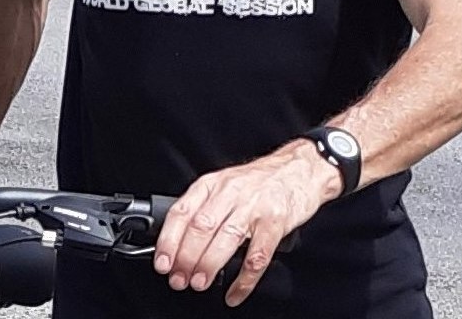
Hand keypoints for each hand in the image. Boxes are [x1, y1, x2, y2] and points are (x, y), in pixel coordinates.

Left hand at [153, 141, 340, 306]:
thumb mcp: (224, 185)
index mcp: (211, 185)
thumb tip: (177, 244)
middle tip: (179, 279)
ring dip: (208, 265)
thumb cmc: (258, 182)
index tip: (162, 263)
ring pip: (226, 238)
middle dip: (186, 257)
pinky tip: (235, 293)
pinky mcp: (276, 222)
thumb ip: (203, 209)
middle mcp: (230, 193)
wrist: (298, 169)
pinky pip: (257, 255)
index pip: (182, 211)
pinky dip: (244, 279)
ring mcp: (254, 207)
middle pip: (201, 227)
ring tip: (198, 283)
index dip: (169, 240)